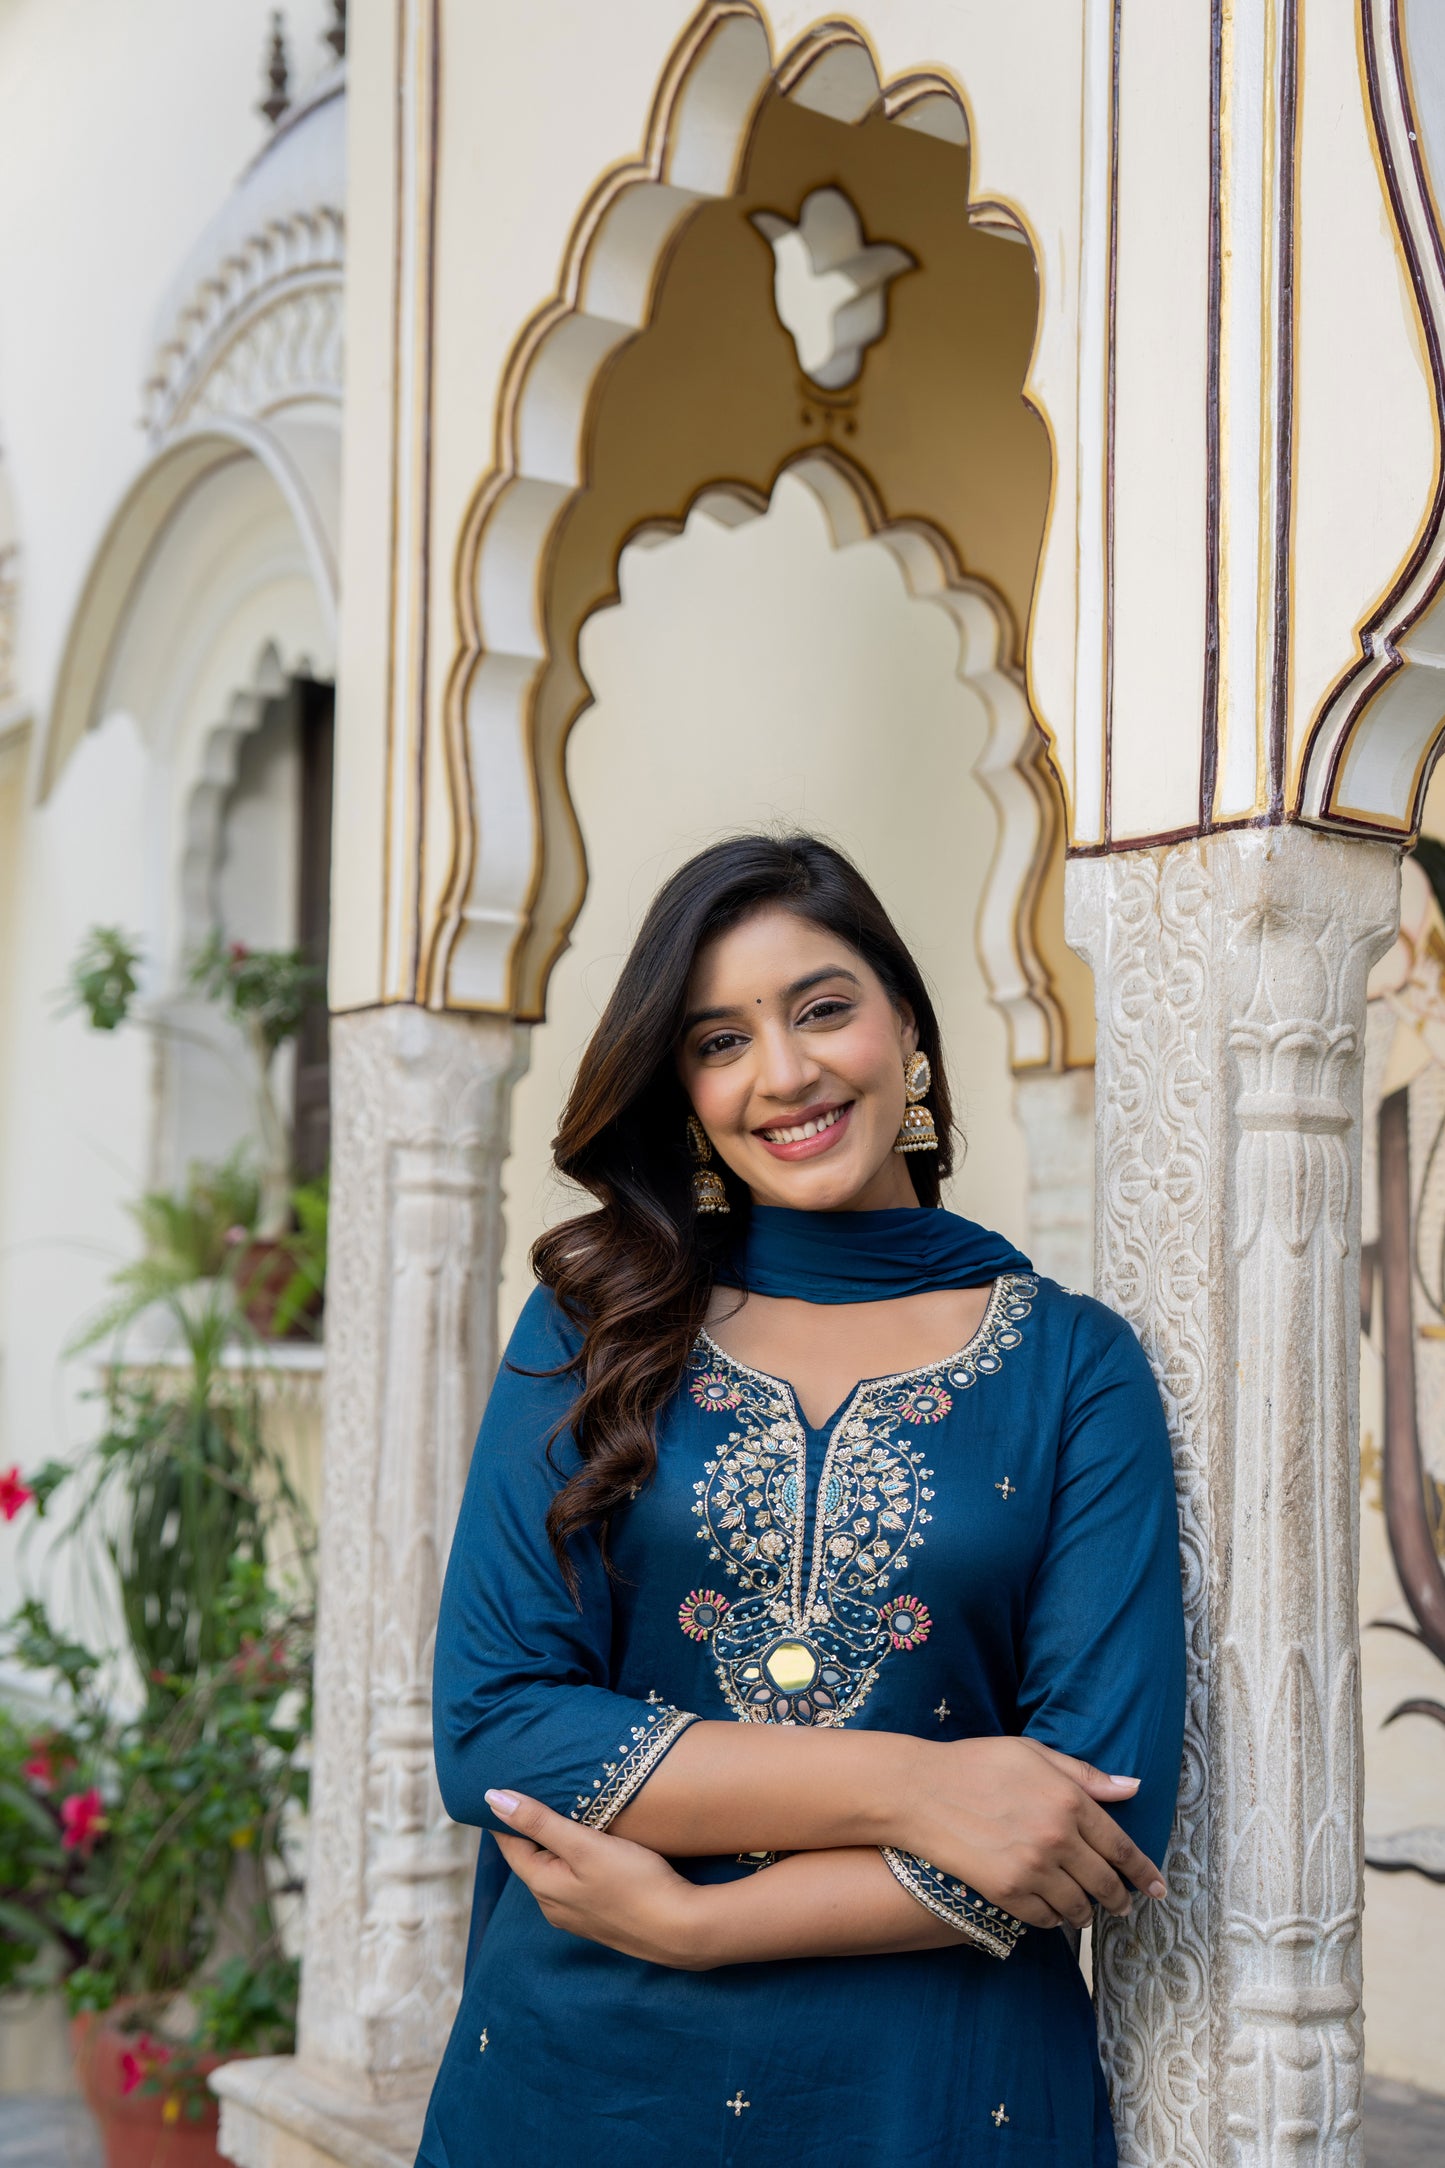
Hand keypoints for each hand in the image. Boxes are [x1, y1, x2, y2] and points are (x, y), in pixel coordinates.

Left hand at [485, 1788, 712, 1967]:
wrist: (681, 1929)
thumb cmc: (634, 1882)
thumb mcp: (585, 1845)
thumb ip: (539, 1821)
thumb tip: (491, 1798)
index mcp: (543, 1886)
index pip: (510, 1844)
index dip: (507, 1814)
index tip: (508, 1783)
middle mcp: (552, 1905)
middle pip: (531, 1857)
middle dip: (531, 1826)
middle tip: (536, 1788)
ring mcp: (576, 1915)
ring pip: (554, 1869)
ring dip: (555, 1842)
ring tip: (563, 1809)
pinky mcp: (599, 1916)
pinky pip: (574, 1880)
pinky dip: (574, 1858)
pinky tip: (591, 1844)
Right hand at [899, 1737, 1167, 1930]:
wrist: (919, 1791)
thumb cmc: (975, 1764)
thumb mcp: (1032, 1753)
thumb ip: (1085, 1775)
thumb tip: (1132, 1788)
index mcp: (1068, 1800)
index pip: (1121, 1847)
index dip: (1143, 1872)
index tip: (1158, 1888)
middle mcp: (1057, 1838)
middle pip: (1105, 1883)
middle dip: (1120, 1899)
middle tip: (1125, 1906)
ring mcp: (1032, 1869)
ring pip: (1078, 1907)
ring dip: (1088, 1913)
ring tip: (1088, 1912)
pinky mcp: (1006, 1892)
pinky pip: (1045, 1918)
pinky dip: (1055, 1919)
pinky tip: (1053, 1913)